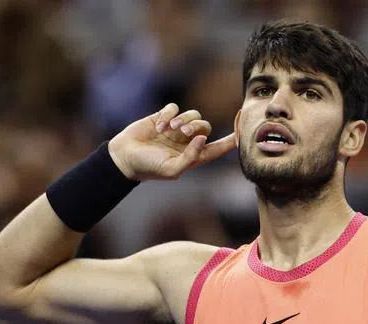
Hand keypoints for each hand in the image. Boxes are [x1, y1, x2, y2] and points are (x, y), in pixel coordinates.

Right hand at [108, 103, 236, 181]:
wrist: (124, 157)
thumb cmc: (148, 167)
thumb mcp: (171, 170)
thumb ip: (190, 158)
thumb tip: (203, 139)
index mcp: (193, 156)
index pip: (217, 148)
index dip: (230, 141)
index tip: (243, 131)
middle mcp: (187, 142)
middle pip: (205, 126)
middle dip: (196, 126)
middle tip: (181, 133)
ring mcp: (175, 129)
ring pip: (192, 115)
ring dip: (182, 120)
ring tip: (168, 129)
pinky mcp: (163, 117)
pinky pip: (174, 108)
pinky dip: (169, 114)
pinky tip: (159, 124)